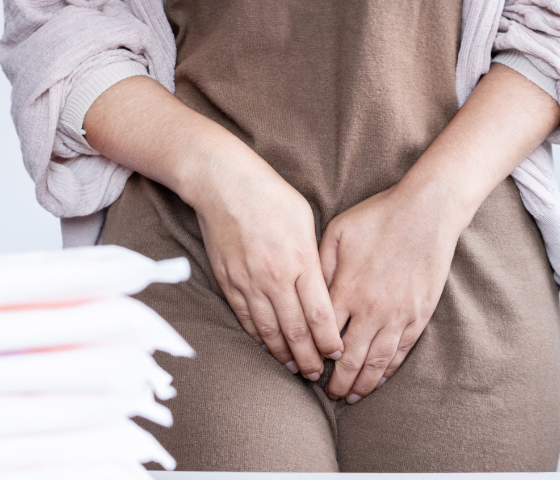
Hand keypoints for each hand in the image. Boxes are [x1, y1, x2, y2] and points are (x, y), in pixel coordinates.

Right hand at [83, 76, 343, 378]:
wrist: (222, 184)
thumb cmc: (270, 195)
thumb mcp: (305, 220)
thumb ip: (314, 257)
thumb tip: (323, 284)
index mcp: (300, 261)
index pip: (320, 314)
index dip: (329, 341)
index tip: (337, 354)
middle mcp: (275, 277)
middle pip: (296, 330)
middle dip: (308, 357)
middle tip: (317, 375)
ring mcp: (249, 282)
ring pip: (269, 330)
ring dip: (283, 353)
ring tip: (294, 368)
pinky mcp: (229, 281)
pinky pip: (246, 317)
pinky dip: (258, 337)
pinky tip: (267, 347)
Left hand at [319, 184, 461, 401]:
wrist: (427, 212)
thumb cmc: (379, 217)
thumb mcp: (337, 233)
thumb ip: (319, 266)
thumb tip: (306, 294)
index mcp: (345, 289)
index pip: (322, 336)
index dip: (313, 357)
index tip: (305, 369)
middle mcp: (369, 309)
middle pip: (348, 359)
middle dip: (336, 382)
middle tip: (327, 393)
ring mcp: (397, 315)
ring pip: (375, 363)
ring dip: (361, 384)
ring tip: (350, 397)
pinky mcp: (418, 316)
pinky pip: (400, 352)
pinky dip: (388, 371)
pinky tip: (379, 381)